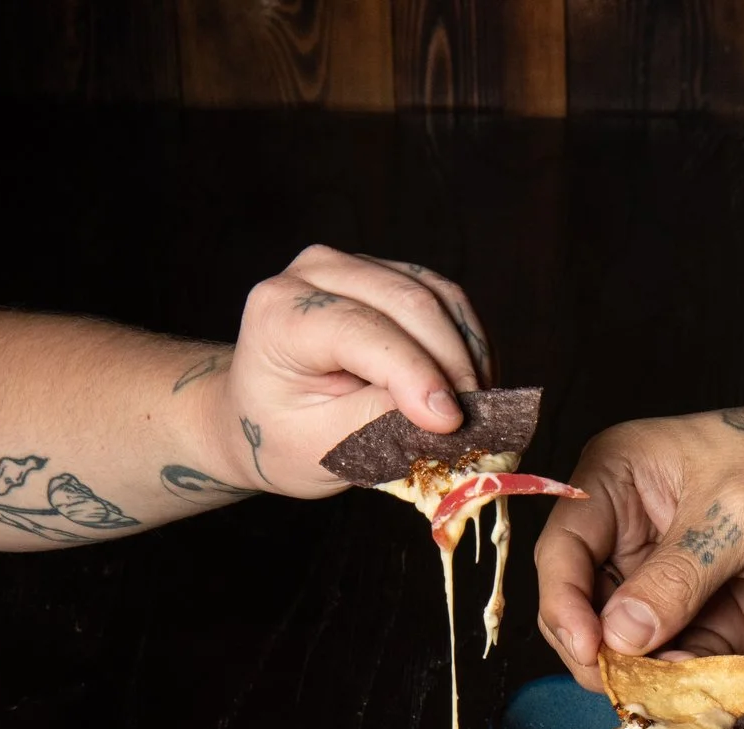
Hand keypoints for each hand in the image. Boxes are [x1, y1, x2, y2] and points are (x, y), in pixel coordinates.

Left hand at [207, 245, 494, 496]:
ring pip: (437, 296)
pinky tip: (474, 384)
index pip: (360, 329)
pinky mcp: (389, 274)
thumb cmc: (284, 436)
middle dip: (453, 365)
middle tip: (478, 422)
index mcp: (279, 313)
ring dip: (469, 354)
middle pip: (408, 303)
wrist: (265, 413)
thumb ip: (378, 421)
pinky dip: (469, 342)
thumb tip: (445, 410)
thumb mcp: (321, 446)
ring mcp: (355, 265)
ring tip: (479, 408)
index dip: (413, 374)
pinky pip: (447, 299)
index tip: (450, 424)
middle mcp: (315, 272)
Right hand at [534, 389, 743, 688]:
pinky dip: (681, 690)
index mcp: (619, 481)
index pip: (563, 551)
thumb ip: (677, 576)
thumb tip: (619, 636)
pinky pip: (677, 669)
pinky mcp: (709, 625)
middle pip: (582, 610)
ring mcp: (669, 586)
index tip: (589, 647)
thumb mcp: (738, 512)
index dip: (564, 604)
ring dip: (641, 680)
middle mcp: (632, 535)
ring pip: (626, 650)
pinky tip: (697, 697)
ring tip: (669, 695)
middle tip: (627, 686)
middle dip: (599, 653)